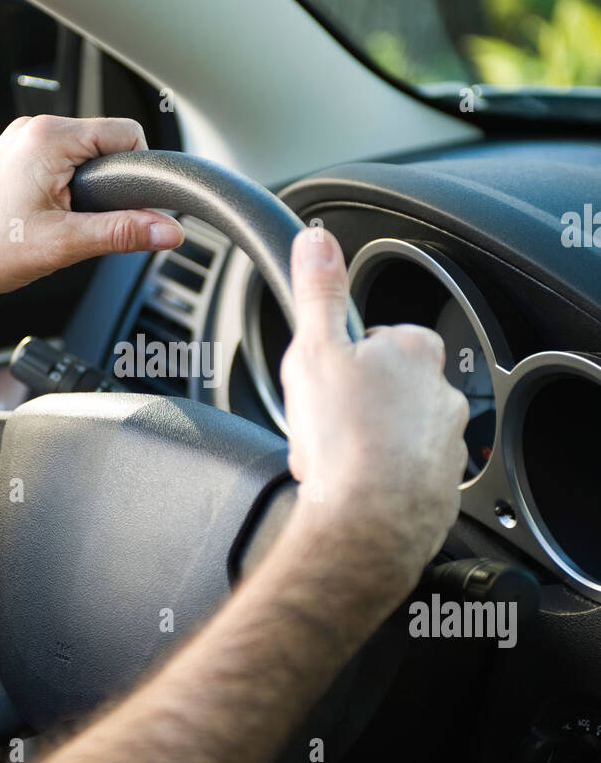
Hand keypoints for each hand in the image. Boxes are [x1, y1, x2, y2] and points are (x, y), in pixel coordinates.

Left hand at [0, 115, 183, 296]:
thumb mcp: (64, 244)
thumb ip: (122, 233)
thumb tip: (168, 230)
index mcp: (50, 138)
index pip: (128, 134)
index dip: (140, 173)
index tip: (134, 208)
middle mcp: (34, 130)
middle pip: (106, 144)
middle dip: (110, 186)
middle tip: (87, 224)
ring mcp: (20, 141)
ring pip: (83, 156)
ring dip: (86, 190)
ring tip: (63, 224)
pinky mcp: (12, 157)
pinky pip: (58, 163)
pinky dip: (65, 189)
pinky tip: (46, 218)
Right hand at [281, 227, 468, 592]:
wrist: (368, 521)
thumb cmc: (344, 438)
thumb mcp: (315, 349)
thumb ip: (318, 293)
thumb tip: (316, 242)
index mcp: (414, 351)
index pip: (382, 337)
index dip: (347, 356)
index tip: (326, 376)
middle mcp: (441, 394)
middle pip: (388, 387)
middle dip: (356, 402)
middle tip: (324, 422)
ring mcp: (446, 444)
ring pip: (396, 433)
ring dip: (368, 443)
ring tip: (335, 461)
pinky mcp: (441, 488)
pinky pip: (405, 476)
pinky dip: (381, 481)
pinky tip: (352, 489)